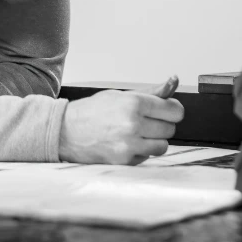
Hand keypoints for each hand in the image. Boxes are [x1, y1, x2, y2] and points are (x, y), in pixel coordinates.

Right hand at [58, 76, 183, 165]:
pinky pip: (147, 157)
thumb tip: (173, 80)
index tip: (166, 111)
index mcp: (134, 103)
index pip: (175, 110)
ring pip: (162, 146)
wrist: (67, 131)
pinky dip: (140, 152)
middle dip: (161, 125)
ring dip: (153, 141)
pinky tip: (125, 143)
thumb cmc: (93, 111)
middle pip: (170, 129)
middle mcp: (133, 123)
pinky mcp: (125, 160)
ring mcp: (130, 144)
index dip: (172, 110)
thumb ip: (152, 92)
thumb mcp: (121, 95)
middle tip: (145, 121)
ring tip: (136, 134)